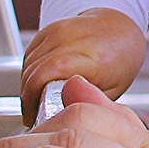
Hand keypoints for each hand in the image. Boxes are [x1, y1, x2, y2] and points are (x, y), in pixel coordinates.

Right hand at [19, 9, 145, 122]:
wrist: (122, 29)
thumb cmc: (121, 59)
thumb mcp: (112, 89)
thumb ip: (86, 101)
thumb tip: (63, 119)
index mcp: (91, 57)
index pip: (48, 72)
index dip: (33, 96)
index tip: (32, 114)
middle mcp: (73, 40)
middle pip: (34, 70)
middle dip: (28, 95)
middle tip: (31, 112)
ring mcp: (60, 31)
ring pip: (29, 62)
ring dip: (27, 83)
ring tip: (35, 99)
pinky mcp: (51, 28)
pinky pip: (30, 53)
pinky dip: (29, 69)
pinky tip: (37, 81)